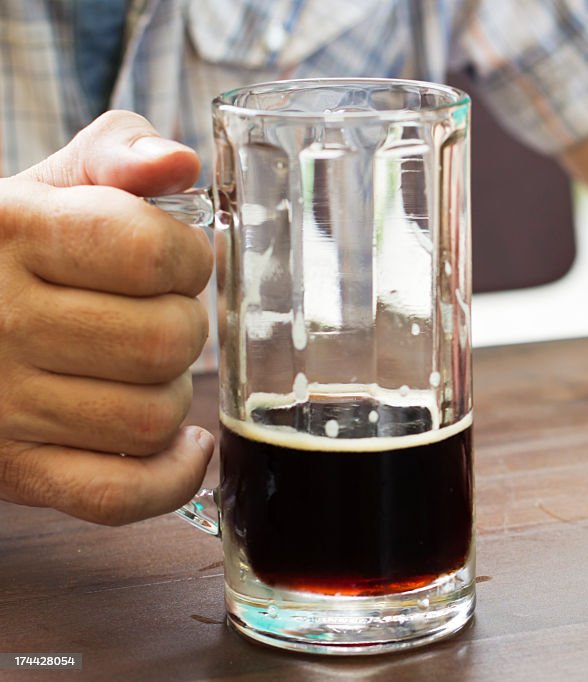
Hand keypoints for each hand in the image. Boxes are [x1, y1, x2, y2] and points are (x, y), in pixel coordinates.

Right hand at [0, 111, 214, 524]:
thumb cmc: (2, 250)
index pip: (149, 252)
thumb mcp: (45, 185)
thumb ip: (114, 155)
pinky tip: (181, 445)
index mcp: (11, 232)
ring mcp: (0, 405)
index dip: (187, 259)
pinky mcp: (11, 470)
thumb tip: (178, 163)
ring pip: (150, 418)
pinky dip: (168, 477)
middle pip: (164, 341)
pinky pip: (116, 495)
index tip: (174, 262)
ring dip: (172, 394)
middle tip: (158, 316)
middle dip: (184, 327)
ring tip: (144, 370)